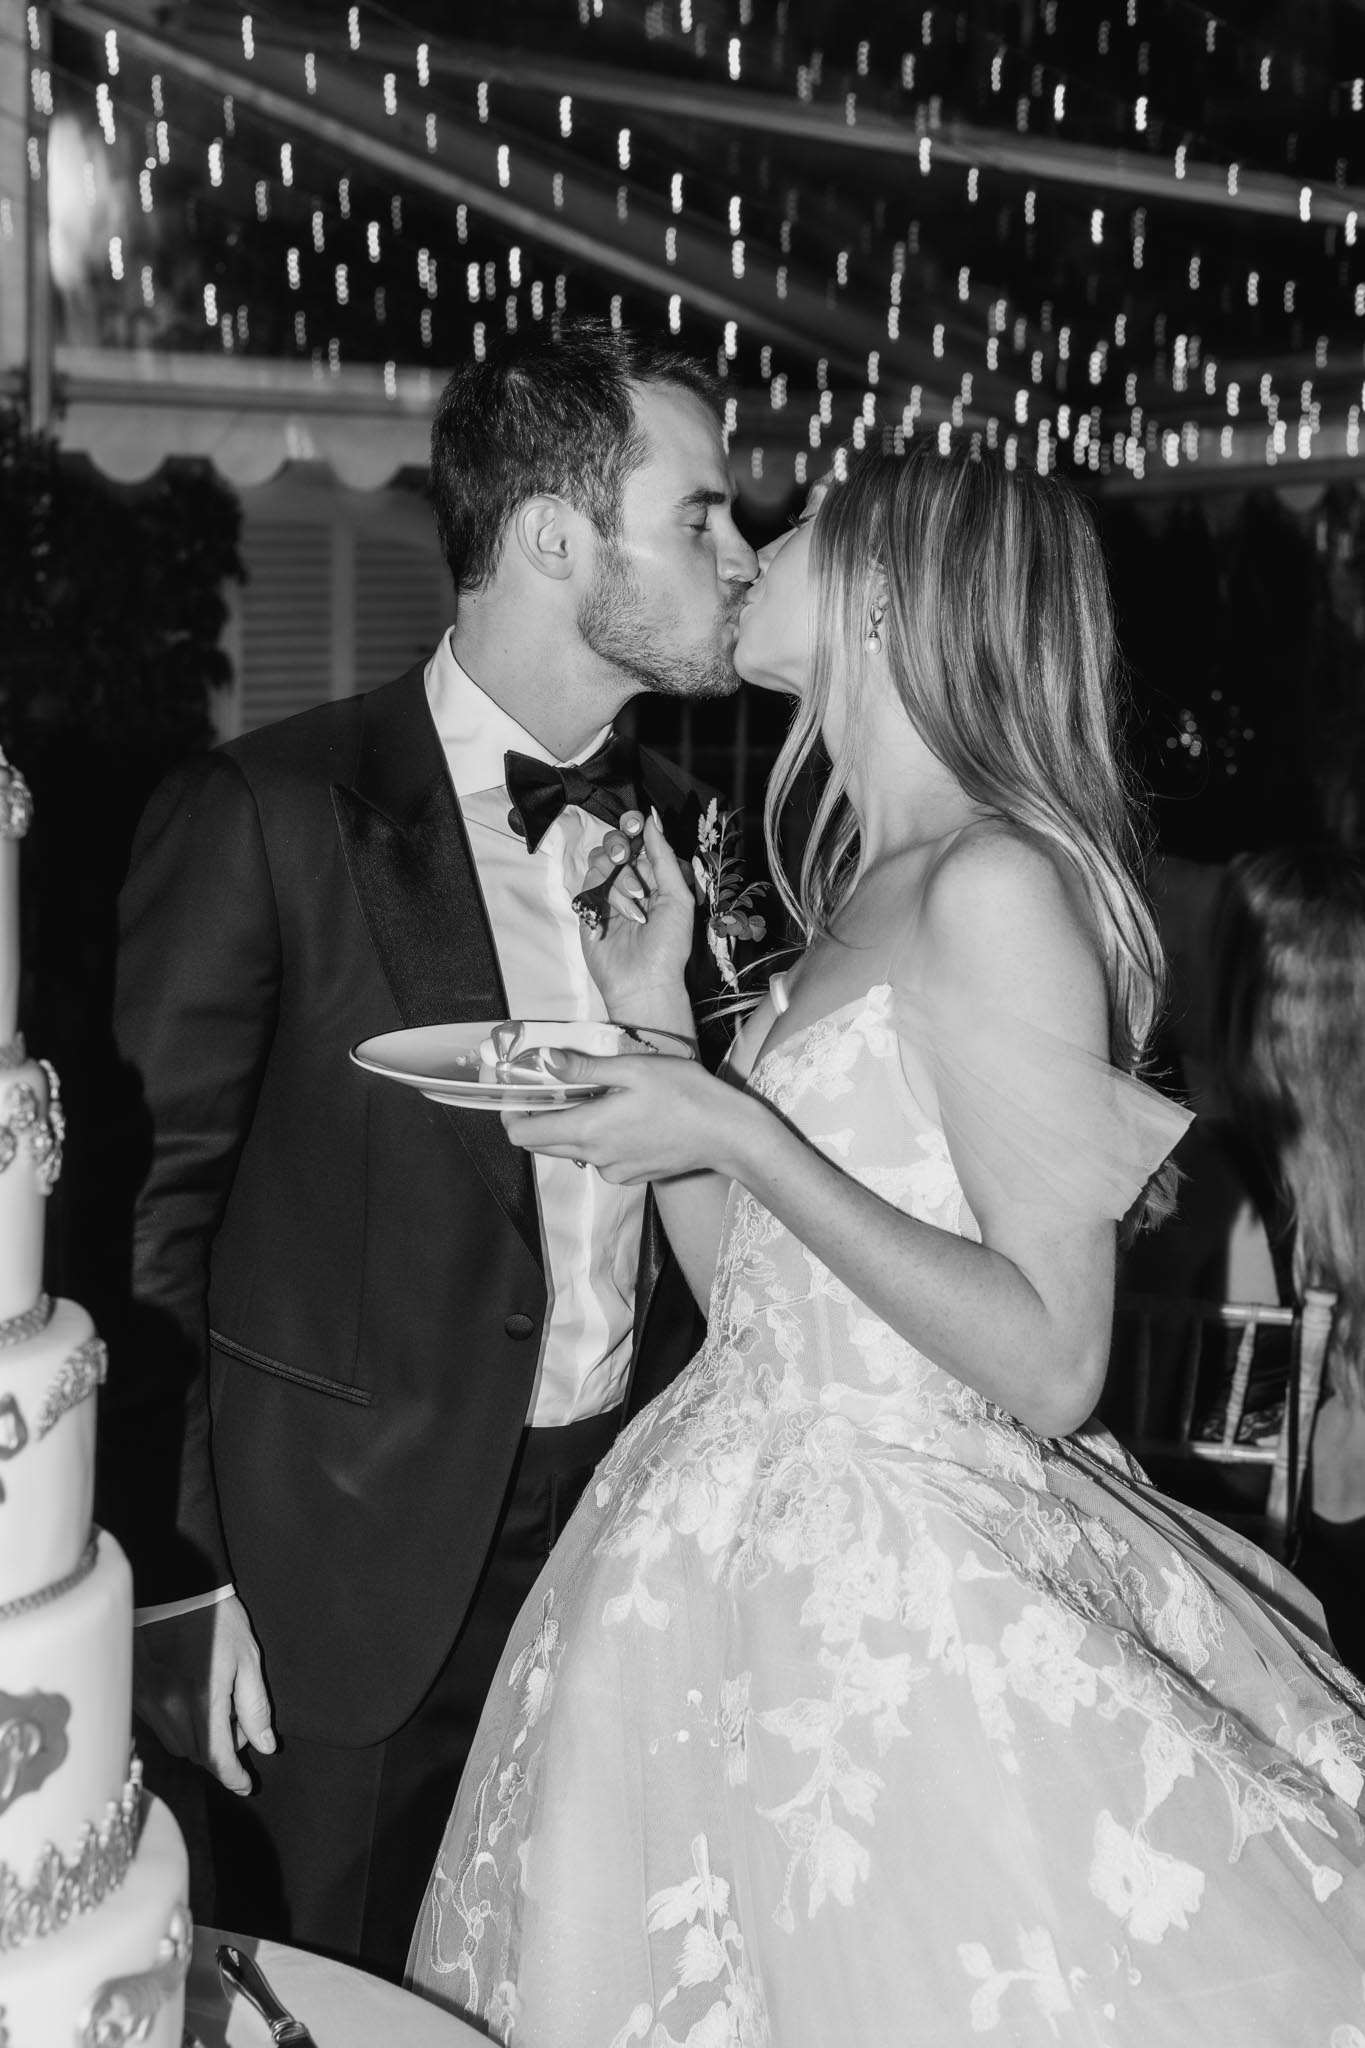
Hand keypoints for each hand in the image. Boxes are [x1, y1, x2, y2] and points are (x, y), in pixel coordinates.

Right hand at [133, 1595, 275, 1795]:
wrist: (175, 1588)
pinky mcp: (134, 1695)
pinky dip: (179, 1727)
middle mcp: (171, 1708)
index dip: (234, 1777)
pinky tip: (191, 1702)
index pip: (217, 1757)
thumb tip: (265, 1747)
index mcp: (203, 1699)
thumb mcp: (248, 1659)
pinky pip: (160, 1728)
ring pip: (178, 1745)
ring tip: (216, 1708)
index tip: (248, 1785)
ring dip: (200, 1741)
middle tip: (239, 1729)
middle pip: (198, 1755)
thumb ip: (256, 1708)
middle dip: (222, 1753)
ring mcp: (148, 1703)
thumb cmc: (218, 1619)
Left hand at [502, 1046, 759, 1184]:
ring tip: (597, 1096)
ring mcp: (613, 1171)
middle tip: (553, 1086)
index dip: (512, 1113)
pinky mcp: (630, 1176)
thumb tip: (545, 1061)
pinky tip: (623, 1116)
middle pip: (543, 1144)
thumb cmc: (685, 1095)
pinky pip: (599, 1157)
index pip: (524, 1135)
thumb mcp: (633, 1068)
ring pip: (572, 1149)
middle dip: (539, 1116)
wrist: (726, 1134)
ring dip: (572, 1125)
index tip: (516, 1092)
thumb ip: (584, 1067)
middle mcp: (595, 1157)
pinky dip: (599, 1138)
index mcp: (588, 1130)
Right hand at [577, 814, 697, 1019]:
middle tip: (625, 857)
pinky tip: (620, 919)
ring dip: (619, 879)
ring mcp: (607, 894)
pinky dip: (608, 897)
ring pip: (600, 860)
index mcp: (655, 875)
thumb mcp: (678, 896)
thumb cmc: (668, 945)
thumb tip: (652, 819)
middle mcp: (630, 881)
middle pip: (614, 842)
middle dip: (620, 845)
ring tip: (636, 908)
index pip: (639, 838)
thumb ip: (663, 856)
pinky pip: (590, 883)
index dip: (633, 825)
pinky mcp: (589, 908)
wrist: (644, 982)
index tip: (634, 822)